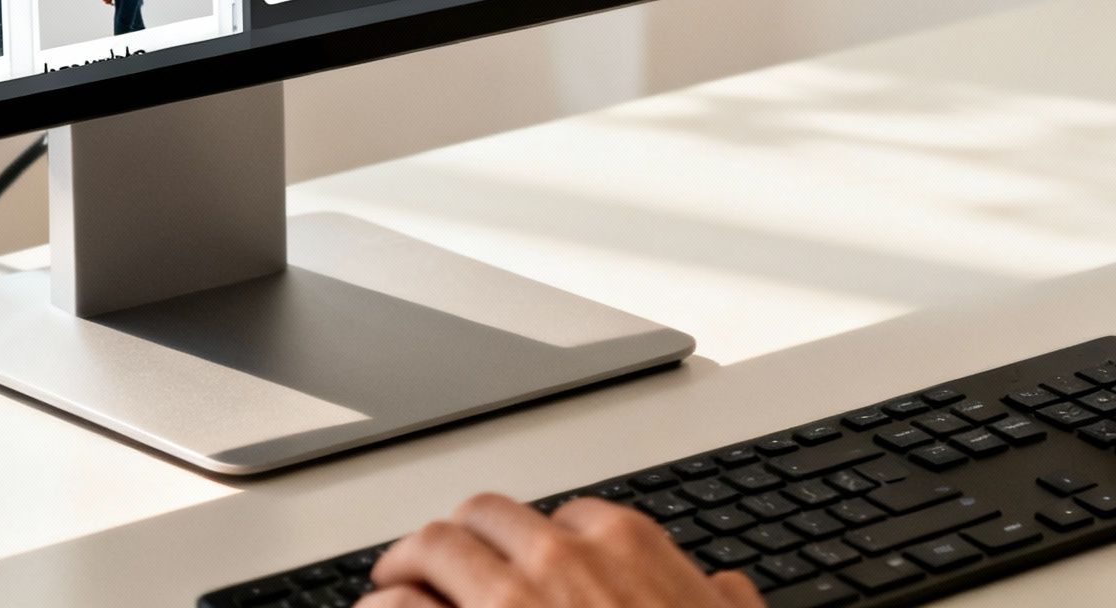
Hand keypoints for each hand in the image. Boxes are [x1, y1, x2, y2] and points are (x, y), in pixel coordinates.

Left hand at [363, 494, 758, 607]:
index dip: (540, 545)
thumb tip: (725, 589)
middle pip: (485, 517)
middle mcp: (559, 558)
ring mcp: (506, 600)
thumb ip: (723, 603)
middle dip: (459, 537)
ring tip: (390, 584)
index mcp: (627, 546)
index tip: (526, 565)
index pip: (566, 518)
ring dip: (406, 562)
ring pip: (432, 545)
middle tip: (439, 560)